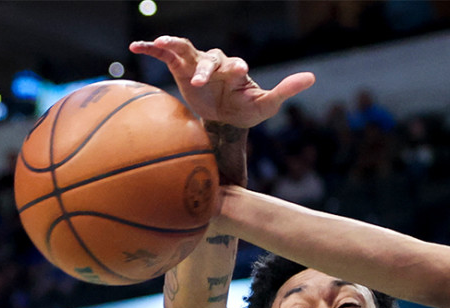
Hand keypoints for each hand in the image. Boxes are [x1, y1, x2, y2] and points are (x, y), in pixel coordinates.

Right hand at [129, 35, 314, 127]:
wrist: (225, 121)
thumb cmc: (247, 111)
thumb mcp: (267, 104)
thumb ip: (286, 90)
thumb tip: (312, 77)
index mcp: (236, 71)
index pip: (235, 65)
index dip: (236, 67)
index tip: (238, 72)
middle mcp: (216, 63)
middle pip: (209, 60)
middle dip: (206, 70)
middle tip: (203, 82)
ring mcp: (196, 64)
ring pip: (185, 49)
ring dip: (173, 46)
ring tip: (160, 43)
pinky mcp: (180, 69)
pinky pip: (164, 55)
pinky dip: (151, 48)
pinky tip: (137, 46)